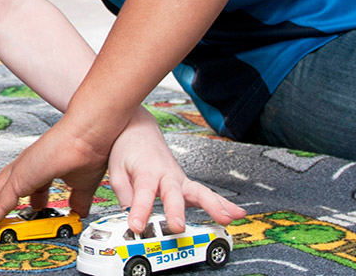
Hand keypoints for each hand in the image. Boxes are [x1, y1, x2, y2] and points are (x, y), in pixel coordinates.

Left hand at [0, 120, 106, 237]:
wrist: (89, 135)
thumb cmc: (89, 151)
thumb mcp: (82, 184)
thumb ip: (78, 199)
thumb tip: (79, 212)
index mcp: (39, 168)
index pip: (21, 188)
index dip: (17, 202)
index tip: (18, 215)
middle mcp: (26, 167)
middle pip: (1, 192)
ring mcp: (20, 171)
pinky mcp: (19, 177)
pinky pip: (1, 202)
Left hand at [107, 109, 244, 233]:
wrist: (138, 130)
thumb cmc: (128, 150)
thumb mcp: (117, 172)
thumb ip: (125, 196)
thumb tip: (131, 218)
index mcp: (146, 171)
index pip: (142, 192)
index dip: (139, 210)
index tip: (136, 226)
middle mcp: (167, 174)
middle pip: (174, 193)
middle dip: (176, 210)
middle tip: (177, 227)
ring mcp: (180, 179)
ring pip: (199, 192)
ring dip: (214, 206)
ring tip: (227, 219)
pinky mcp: (186, 184)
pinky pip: (206, 195)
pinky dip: (223, 203)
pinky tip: (237, 214)